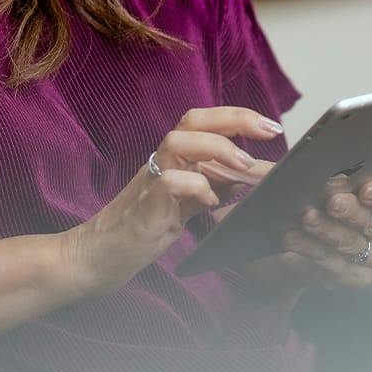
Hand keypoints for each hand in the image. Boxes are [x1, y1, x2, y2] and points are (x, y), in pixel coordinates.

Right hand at [56, 105, 284, 298]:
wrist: (99, 254)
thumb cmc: (145, 226)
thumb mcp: (187, 202)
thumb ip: (213, 185)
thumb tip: (252, 174)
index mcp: (173, 158)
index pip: (204, 122)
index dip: (237, 117)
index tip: (271, 127)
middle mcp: (161, 161)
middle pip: (192, 119)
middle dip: (233, 118)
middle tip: (269, 130)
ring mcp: (150, 181)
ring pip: (177, 141)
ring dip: (217, 149)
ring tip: (244, 167)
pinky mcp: (144, 206)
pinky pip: (169, 183)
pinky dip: (195, 187)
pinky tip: (211, 202)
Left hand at [239, 174, 371, 290]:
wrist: (322, 227)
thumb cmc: (338, 190)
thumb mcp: (345, 172)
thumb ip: (346, 166)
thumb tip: (331, 160)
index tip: (365, 189)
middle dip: (352, 212)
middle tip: (331, 202)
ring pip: (352, 245)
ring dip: (327, 231)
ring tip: (306, 218)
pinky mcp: (355, 277)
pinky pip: (332, 266)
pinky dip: (310, 251)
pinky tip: (293, 240)